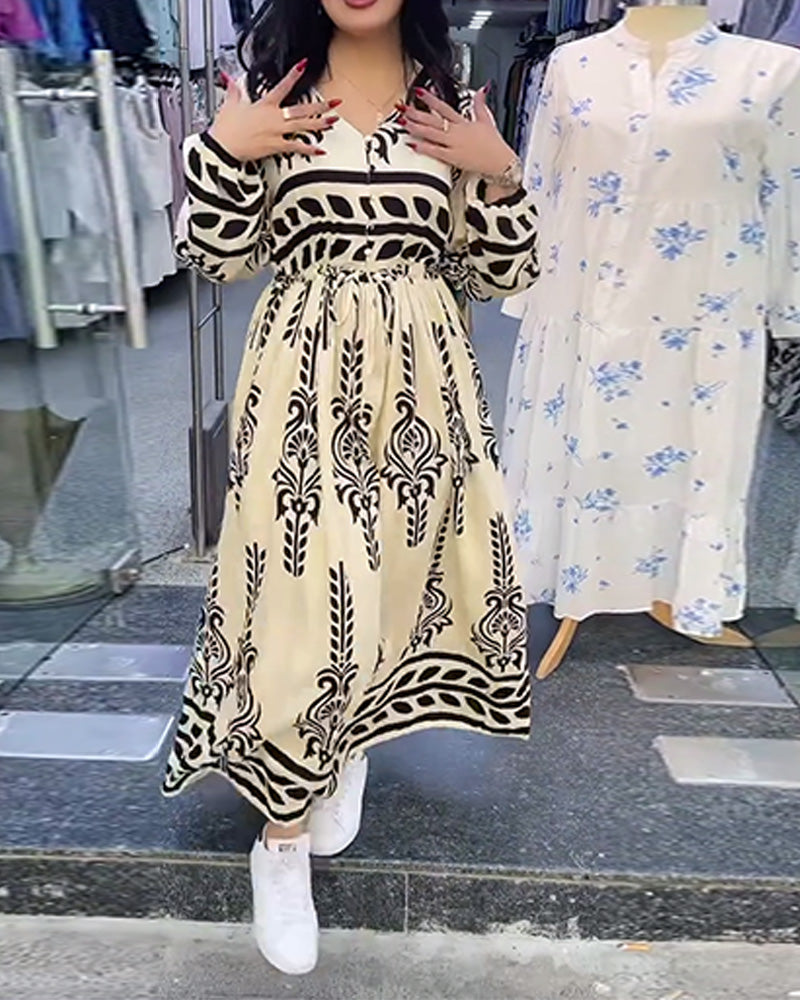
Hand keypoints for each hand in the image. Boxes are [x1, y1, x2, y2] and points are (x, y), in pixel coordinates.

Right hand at [209, 60, 340, 161]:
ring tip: (333, 120)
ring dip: (320, 123)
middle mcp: (275, 117)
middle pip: (302, 109)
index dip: (294, 74)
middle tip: (335, 102)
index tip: (304, 65)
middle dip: (321, 105)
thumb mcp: (230, 105)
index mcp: (265, 104)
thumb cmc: (226, 128)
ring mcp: (277, 132)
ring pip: (303, 126)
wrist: (223, 146)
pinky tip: (320, 150)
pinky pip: (296, 147)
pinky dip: (309, 149)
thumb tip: (230, 80)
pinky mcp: (276, 146)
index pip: (283, 86)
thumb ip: (234, 91)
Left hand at [401, 86, 515, 177]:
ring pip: (432, 133)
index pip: (443, 107)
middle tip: (403, 107)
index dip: (430, 99)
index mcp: (463, 122)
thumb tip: (482, 89)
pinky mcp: (453, 158)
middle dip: (416, 112)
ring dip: (416, 127)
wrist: (500, 161)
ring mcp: (453, 144)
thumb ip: (480, 104)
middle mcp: (456, 131)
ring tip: (403, 122)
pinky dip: (424, 147)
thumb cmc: (494, 144)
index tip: (419, 91)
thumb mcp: (487, 120)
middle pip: (433, 119)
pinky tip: (413, 144)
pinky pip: (436, 151)